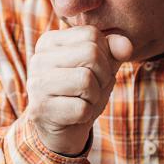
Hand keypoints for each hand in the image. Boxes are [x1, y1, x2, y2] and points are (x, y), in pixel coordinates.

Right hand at [25, 26, 133, 155]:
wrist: (62, 129)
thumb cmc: (81, 93)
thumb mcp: (101, 67)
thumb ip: (114, 51)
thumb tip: (127, 46)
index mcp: (50, 41)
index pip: (92, 34)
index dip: (105, 55)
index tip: (95, 71)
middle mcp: (38, 58)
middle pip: (91, 54)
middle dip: (103, 76)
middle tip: (93, 89)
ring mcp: (36, 83)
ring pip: (86, 80)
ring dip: (95, 96)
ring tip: (83, 101)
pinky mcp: (40, 109)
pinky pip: (81, 108)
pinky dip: (87, 114)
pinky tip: (75, 115)